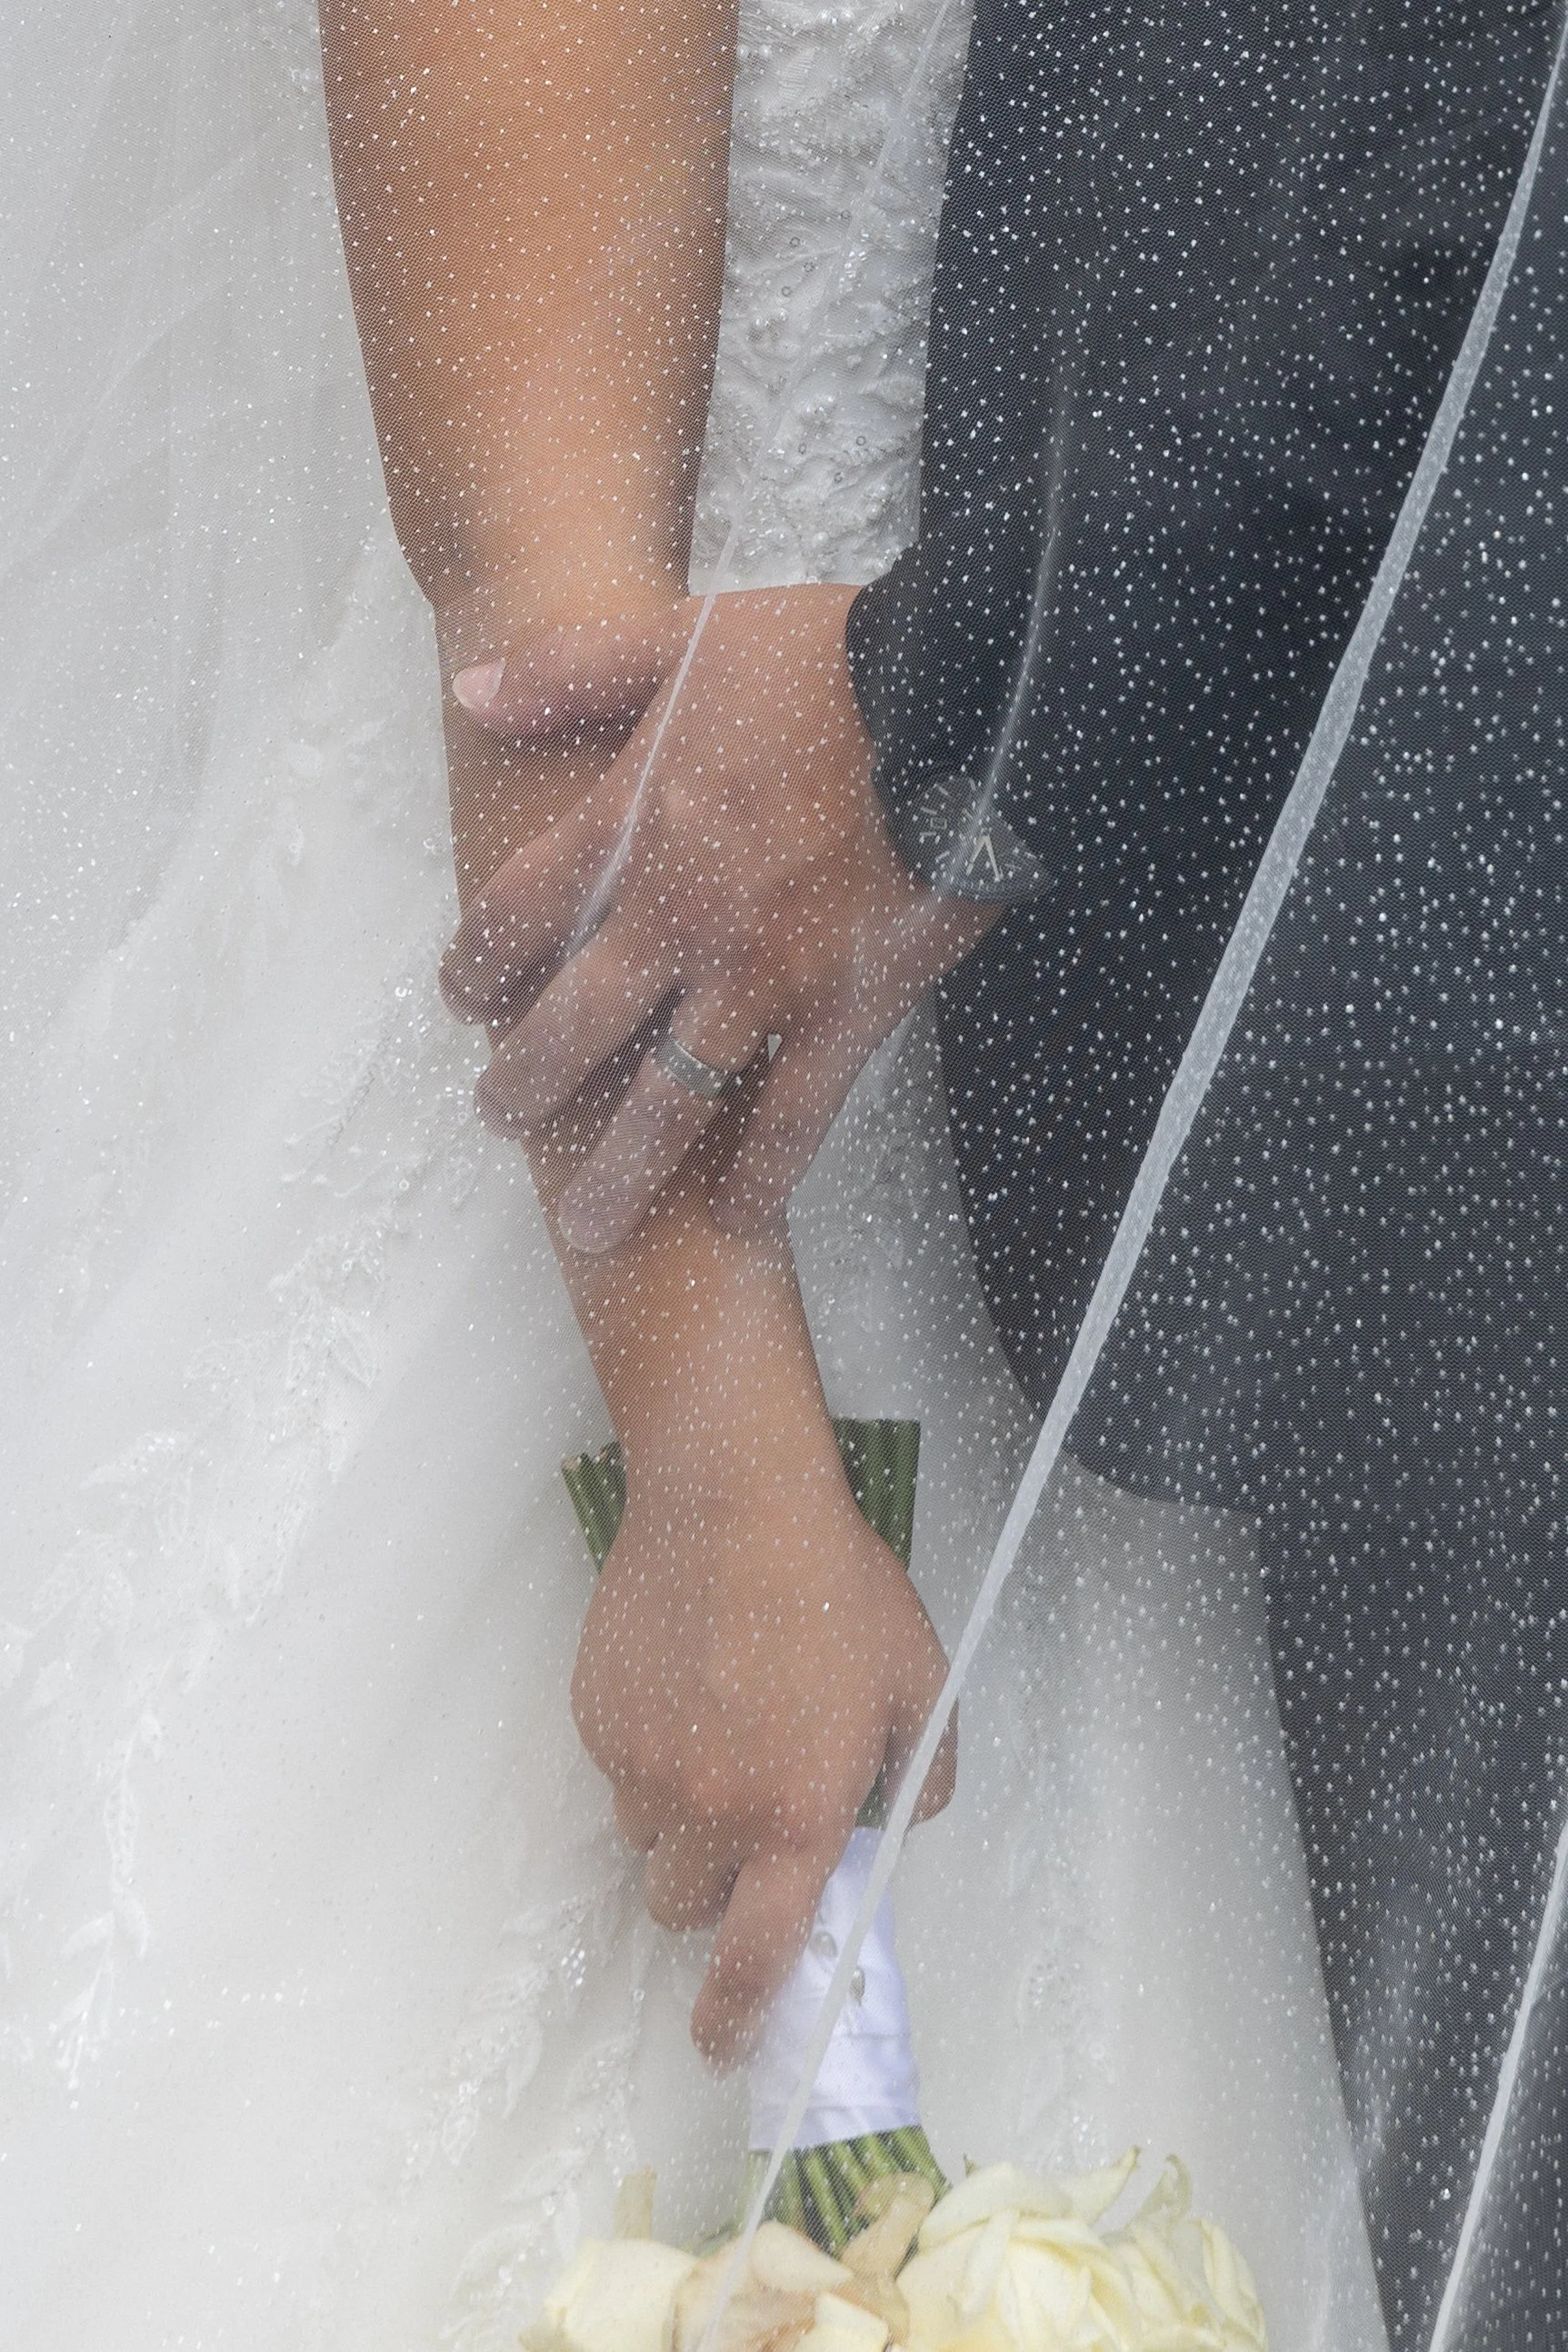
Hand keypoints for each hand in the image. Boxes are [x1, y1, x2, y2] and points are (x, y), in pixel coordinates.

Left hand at [440, 585, 997, 1248]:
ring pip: (667, 1102)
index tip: (464, 998)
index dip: (476, 965)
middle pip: (572, 1028)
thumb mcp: (680, 636)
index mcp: (628, 827)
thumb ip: (569, 672)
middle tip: (502, 1122)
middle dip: (525, 1085)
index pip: (515, 914)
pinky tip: (737, 1214)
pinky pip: (795, 1113)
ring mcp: (760, 978)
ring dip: (619, 1170)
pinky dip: (766, 1172)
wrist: (961, 695)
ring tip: (586, 1226)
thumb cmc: (827, 659)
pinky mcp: (845, 1010)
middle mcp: (677, 920)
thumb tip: (471, 697)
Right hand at [571, 1467, 955, 2066]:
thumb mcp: (920, 1682)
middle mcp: (710, 1811)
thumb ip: (919, 1777)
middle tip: (745, 1820)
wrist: (733, 1501)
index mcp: (796, 1818)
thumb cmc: (838, 1587)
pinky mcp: (597, 1718)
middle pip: (686, 1909)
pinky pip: (618, 1771)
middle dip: (714, 1887)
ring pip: (648, 1840)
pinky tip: (682, 1682)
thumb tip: (897, 1826)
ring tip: (715, 1732)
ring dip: (679, 1819)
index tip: (724, 2047)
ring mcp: (642, 1766)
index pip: (756, 1957)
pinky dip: (648, 1753)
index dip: (736, 2018)